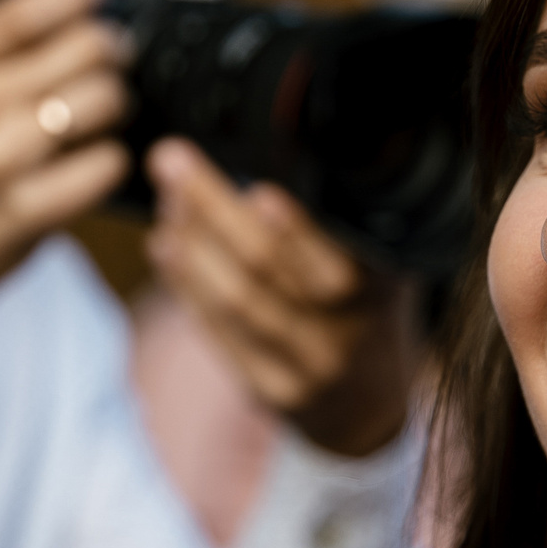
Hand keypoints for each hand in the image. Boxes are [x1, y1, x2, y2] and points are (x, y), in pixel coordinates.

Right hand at [0, 0, 130, 343]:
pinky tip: (94, 163)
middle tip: (113, 59)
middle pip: (84, 48)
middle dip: (111, 51)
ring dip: (117, 105)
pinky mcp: (28, 210)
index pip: (26, 7)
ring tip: (105, 113)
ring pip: (104, 101)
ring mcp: (0, 159)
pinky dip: (111, 161)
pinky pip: (105, 165)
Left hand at [145, 138, 417, 457]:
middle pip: (270, 271)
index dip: (297, 230)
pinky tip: (167, 248)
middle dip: (214, 210)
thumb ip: (343, 219)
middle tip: (171, 161)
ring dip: (193, 246)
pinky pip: (222, 334)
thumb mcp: (380, 259)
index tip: (257, 190)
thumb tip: (278, 147)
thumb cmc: (366, 306)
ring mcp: (309, 365)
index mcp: (381, 285)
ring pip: (239, 302)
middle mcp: (348, 329)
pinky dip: (190, 287)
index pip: (337, 256)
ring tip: (166, 201)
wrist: (368, 400)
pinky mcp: (272, 389)